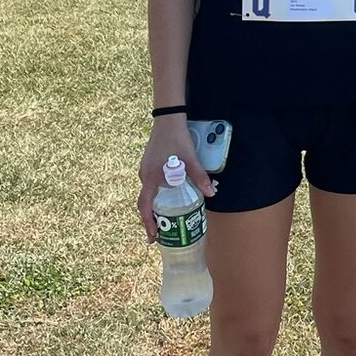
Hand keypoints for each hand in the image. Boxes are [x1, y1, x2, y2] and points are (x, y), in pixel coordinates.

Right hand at [136, 118, 215, 239]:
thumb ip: (200, 177)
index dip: (148, 223)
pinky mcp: (149, 164)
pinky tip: (168, 194)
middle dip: (151, 218)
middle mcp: (144, 176)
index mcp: (150, 178)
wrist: (168, 119)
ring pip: (148, 193)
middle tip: (161, 231)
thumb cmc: (176, 138)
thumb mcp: (190, 159)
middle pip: (145, 202)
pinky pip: (150, 184)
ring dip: (154, 206)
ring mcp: (145, 169)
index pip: (145, 206)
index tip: (152, 236)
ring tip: (165, 216)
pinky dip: (156, 194)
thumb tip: (211, 194)